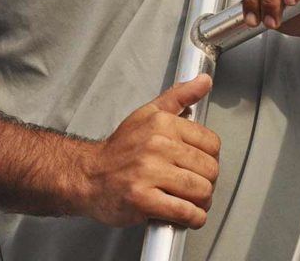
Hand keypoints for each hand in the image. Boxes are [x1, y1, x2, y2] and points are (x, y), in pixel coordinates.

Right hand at [80, 75, 220, 228]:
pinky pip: (185, 212)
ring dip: (202, 203)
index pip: (211, 143)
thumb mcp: (147, 114)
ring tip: (190, 201)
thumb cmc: (119, 149)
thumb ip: (179, 96)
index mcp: (162, 124)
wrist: (87, 176)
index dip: (210, 158)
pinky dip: (193, 218)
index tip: (199, 164)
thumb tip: (204, 81)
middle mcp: (157, 145)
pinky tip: (186, 215)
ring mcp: (149, 173)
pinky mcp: (143, 200)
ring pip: (201, 191)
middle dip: (207, 182)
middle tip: (195, 185)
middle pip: (210, 169)